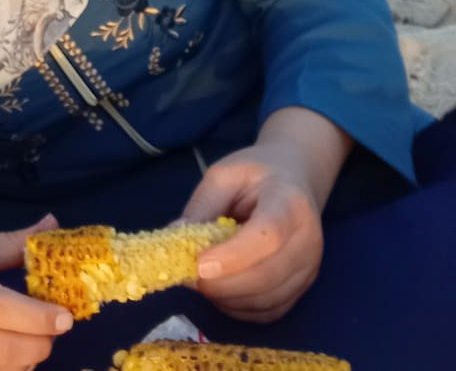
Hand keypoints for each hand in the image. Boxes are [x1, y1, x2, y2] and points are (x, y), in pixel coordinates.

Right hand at [0, 218, 73, 370]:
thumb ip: (7, 244)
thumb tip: (52, 224)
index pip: (0, 309)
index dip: (38, 317)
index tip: (65, 317)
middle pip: (2, 351)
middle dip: (37, 344)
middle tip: (49, 329)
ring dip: (20, 364)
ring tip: (25, 342)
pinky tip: (1, 360)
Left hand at [181, 112, 348, 322]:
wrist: (294, 179)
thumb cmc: (256, 173)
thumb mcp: (224, 175)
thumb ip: (202, 206)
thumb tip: (174, 238)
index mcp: (290, 202)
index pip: (268, 236)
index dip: (234, 256)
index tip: (199, 263)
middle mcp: (307, 240)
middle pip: (268, 276)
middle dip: (223, 285)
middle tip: (189, 276)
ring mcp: (309, 269)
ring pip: (267, 301)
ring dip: (228, 299)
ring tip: (201, 281)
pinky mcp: (302, 289)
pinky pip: (269, 311)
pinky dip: (240, 309)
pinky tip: (220, 292)